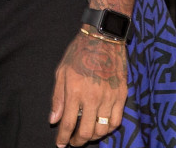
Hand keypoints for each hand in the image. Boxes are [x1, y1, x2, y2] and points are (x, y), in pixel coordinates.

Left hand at [50, 29, 126, 145]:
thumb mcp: (61, 72)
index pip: (69, 124)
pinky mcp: (121, 95)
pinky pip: (116, 120)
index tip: (61, 144)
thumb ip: (58, 98)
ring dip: (93, 136)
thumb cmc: (79, 53)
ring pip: (103, 129)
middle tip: (73, 141)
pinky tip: (102, 126)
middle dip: (78, 141)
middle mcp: (93, 97)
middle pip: (87, 131)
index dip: (64, 138)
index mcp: (75, 91)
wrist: (104, 37)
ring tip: (87, 134)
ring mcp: (109, 97)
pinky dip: (109, 128)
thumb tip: (54, 120)